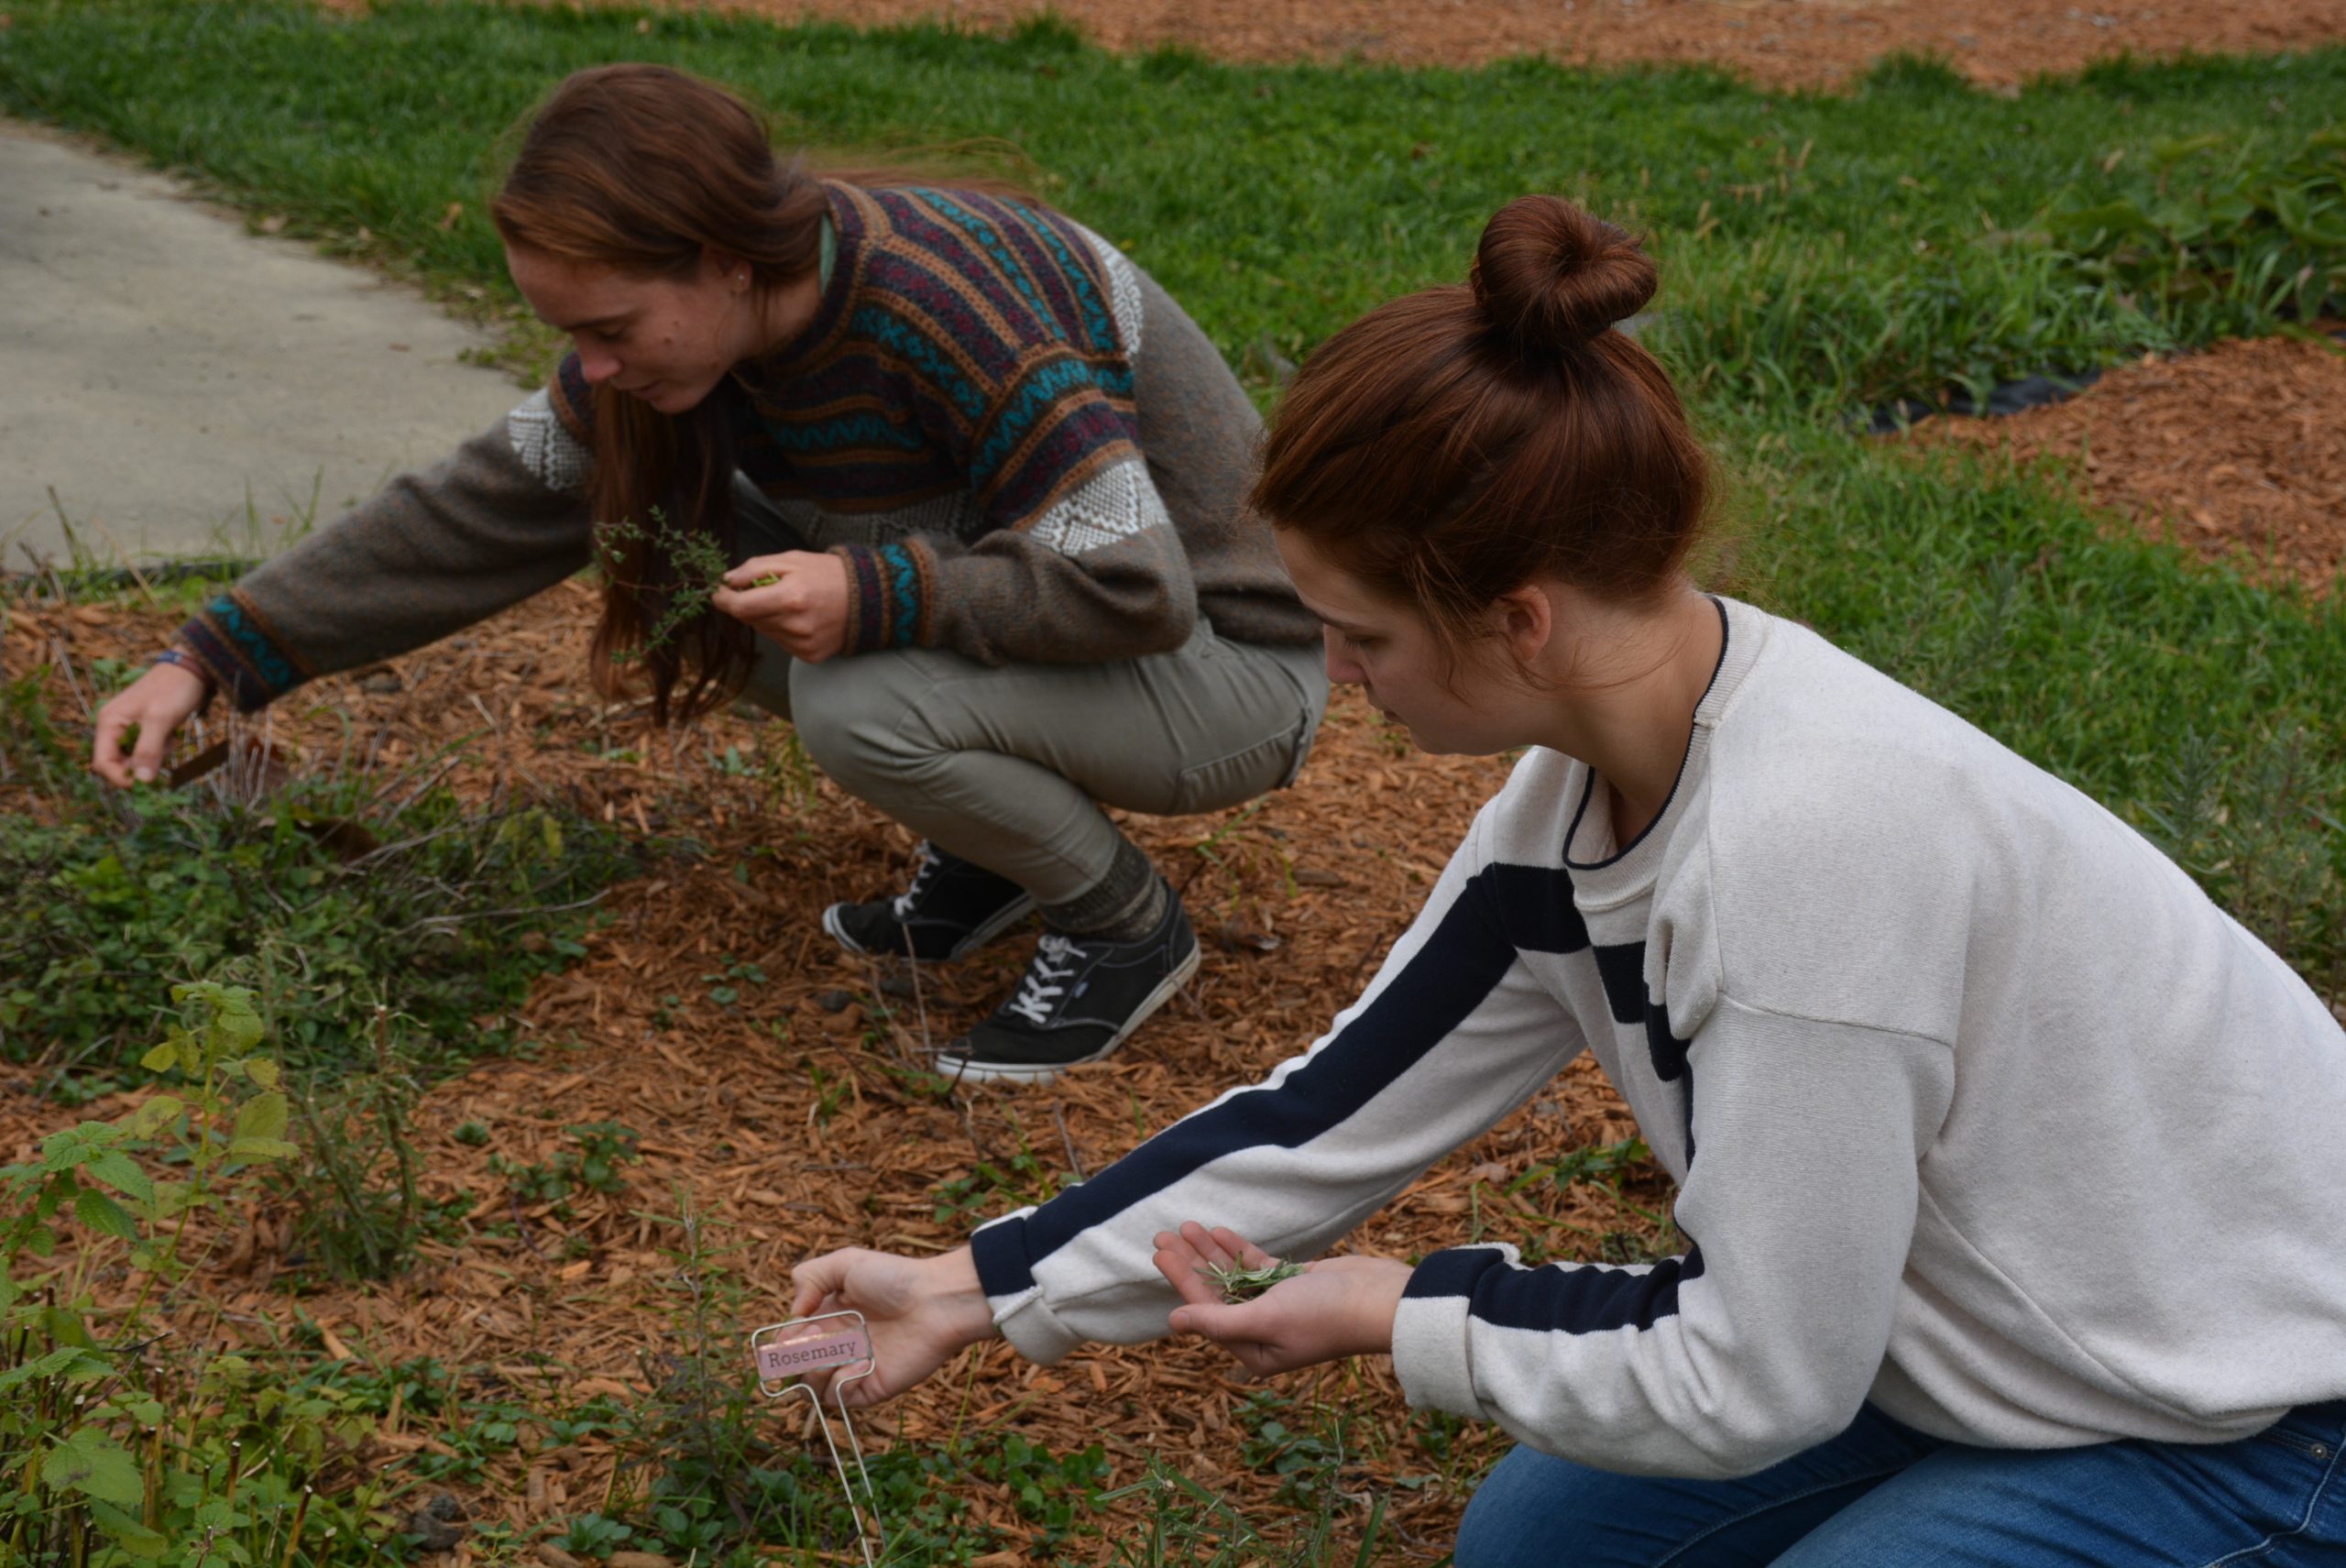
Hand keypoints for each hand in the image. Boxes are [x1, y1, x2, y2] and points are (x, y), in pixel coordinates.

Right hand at [90, 662, 208, 787]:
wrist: (191, 668)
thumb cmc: (174, 689)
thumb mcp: (160, 720)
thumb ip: (148, 750)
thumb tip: (141, 781)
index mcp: (108, 723)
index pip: (103, 763)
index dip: (121, 778)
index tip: (145, 783)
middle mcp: (112, 727)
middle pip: (119, 763)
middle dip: (142, 764)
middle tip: (164, 749)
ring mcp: (127, 728)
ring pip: (136, 759)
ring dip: (155, 756)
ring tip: (169, 736)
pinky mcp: (143, 729)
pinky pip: (148, 750)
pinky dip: (161, 748)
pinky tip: (171, 733)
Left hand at [713, 551, 849, 662]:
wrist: (869, 598)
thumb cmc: (828, 574)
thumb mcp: (792, 559)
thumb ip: (756, 568)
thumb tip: (727, 581)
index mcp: (790, 597)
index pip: (741, 607)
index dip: (724, 600)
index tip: (719, 592)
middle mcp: (796, 625)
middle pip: (751, 619)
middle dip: (749, 604)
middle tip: (765, 590)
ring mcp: (803, 643)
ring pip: (765, 631)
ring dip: (767, 617)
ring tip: (790, 603)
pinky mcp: (810, 655)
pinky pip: (782, 643)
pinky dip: (783, 630)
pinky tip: (801, 618)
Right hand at [788, 1245, 998, 1407]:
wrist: (936, 1301)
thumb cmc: (894, 1278)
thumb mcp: (845, 1262)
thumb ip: (808, 1278)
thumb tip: (793, 1315)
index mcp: (826, 1317)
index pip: (788, 1342)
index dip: (783, 1342)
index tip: (795, 1331)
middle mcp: (835, 1345)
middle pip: (793, 1368)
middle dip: (794, 1357)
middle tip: (815, 1337)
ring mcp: (851, 1368)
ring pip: (811, 1387)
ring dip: (816, 1370)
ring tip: (839, 1348)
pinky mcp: (869, 1388)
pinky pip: (840, 1398)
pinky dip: (843, 1382)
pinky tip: (865, 1361)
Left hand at [1154, 1221, 1410, 1377]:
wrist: (1379, 1301)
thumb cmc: (1325, 1316)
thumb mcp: (1265, 1318)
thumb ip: (1218, 1320)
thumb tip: (1173, 1321)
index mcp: (1253, 1352)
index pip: (1206, 1312)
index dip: (1182, 1279)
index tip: (1161, 1252)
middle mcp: (1262, 1332)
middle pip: (1215, 1294)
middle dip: (1190, 1264)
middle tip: (1162, 1235)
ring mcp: (1278, 1307)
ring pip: (1233, 1277)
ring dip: (1211, 1253)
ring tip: (1186, 1226)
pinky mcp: (1294, 1285)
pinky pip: (1257, 1267)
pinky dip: (1238, 1250)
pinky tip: (1218, 1231)